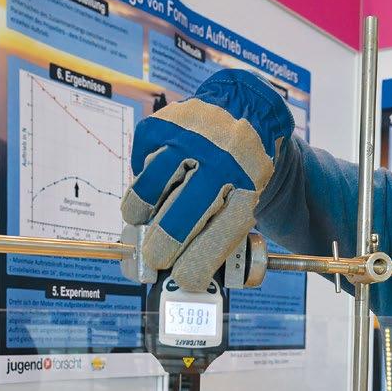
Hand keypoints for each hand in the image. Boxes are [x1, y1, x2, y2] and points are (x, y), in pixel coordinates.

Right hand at [122, 69, 292, 290]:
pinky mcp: (165, 125)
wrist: (248, 110)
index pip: (219, 237)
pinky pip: (141, 166)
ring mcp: (190, 140)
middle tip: (154, 260)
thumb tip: (179, 274)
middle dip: (161, 251)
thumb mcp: (251, 199)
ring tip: (142, 226)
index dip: (197, 265)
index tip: (184, 280)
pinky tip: (151, 191)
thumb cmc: (245, 170)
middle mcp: (221, 161)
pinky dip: (142, 185)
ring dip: (140, 218)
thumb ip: (223, 231)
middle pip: (178, 220)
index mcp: (250, 187)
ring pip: (149, 193)